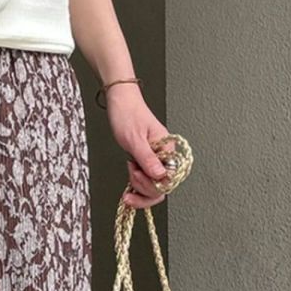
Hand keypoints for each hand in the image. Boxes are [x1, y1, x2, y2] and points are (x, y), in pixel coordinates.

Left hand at [105, 85, 170, 208]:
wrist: (121, 102)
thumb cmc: (128, 114)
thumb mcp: (135, 138)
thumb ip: (147, 158)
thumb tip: (160, 175)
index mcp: (167, 149)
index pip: (169, 178)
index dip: (153, 183)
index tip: (137, 175)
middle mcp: (164, 157)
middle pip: (163, 187)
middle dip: (144, 187)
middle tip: (131, 174)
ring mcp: (155, 160)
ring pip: (155, 187)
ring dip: (139, 188)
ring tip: (129, 173)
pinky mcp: (146, 162)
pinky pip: (146, 181)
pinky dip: (137, 186)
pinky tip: (129, 184)